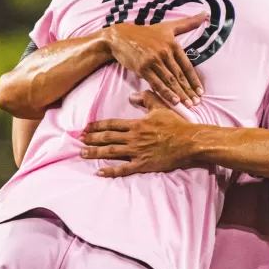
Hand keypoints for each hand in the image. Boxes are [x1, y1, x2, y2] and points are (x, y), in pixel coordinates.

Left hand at [80, 90, 197, 176]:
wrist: (189, 142)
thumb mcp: (161, 107)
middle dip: (91, 139)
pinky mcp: (143, 164)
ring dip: (95, 153)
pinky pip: (123, 169)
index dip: (97, 126)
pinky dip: (111, 171)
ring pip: (111, 152)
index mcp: (136, 124)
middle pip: (107, 138)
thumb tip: (132, 96)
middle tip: (79, 140)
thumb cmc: (176, 125)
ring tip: (83, 153)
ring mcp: (137, 152)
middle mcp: (133, 138)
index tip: (86, 128)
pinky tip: (100, 172)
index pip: (111, 124)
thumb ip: (146, 99)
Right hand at [100, 15, 206, 106]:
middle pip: (179, 75)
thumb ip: (187, 22)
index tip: (201, 91)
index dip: (194, 80)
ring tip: (187, 105)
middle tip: (196, 103)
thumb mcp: (167, 26)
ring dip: (179, 94)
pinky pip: (156, 83)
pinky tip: (173, 101)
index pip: (187, 65)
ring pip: (169, 81)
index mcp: (172, 44)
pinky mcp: (142, 68)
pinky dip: (165, 93)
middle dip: (189, 90)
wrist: (120, 37)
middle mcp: (164, 52)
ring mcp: (153, 61)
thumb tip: (206, 14)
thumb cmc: (145, 33)